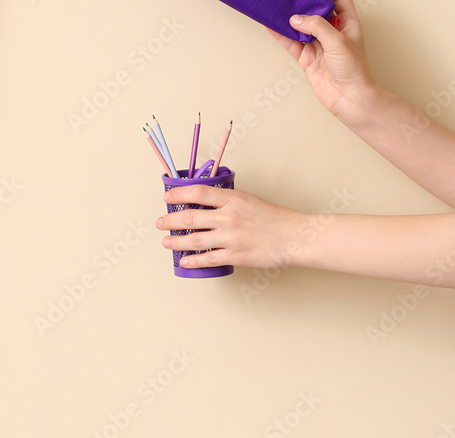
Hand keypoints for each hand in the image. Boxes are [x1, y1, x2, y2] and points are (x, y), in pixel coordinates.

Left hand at [157, 186, 304, 269]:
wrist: (294, 237)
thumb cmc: (273, 218)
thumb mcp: (248, 200)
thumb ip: (226, 201)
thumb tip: (202, 203)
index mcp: (232, 199)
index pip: (197, 193)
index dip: (178, 194)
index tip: (167, 197)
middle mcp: (228, 217)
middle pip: (189, 217)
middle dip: (170, 220)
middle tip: (160, 223)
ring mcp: (231, 238)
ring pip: (194, 240)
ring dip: (176, 242)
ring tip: (167, 242)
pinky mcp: (235, 256)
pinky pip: (208, 259)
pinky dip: (193, 260)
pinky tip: (184, 260)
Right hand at [268, 0, 377, 118]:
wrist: (349, 97)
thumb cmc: (354, 70)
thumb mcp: (338, 41)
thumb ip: (317, 26)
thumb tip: (296, 18)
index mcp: (348, 23)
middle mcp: (333, 32)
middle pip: (317, 10)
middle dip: (304, 4)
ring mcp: (318, 44)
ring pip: (301, 26)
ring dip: (290, 19)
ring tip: (278, 9)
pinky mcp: (306, 57)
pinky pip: (291, 42)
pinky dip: (281, 34)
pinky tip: (272, 26)